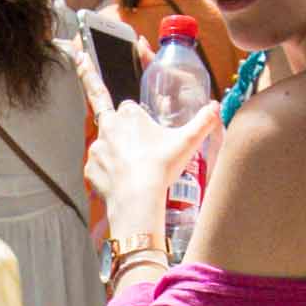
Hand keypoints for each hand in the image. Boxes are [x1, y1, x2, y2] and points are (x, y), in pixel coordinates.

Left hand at [85, 94, 219, 254]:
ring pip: (105, 147)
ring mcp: (96, 149)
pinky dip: (107, 175)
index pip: (130, 107)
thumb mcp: (188, 141)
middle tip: (136, 150)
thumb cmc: (161, 167)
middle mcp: (107, 127)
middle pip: (112, 121)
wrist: (138, 199)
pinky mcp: (89, 169)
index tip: (146, 131)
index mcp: (128, 114)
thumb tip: (215, 106)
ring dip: (115, 154)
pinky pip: (98, 169)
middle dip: (121, 131)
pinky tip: (122, 184)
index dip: (138, 119)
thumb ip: (203, 121)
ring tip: (133, 172)